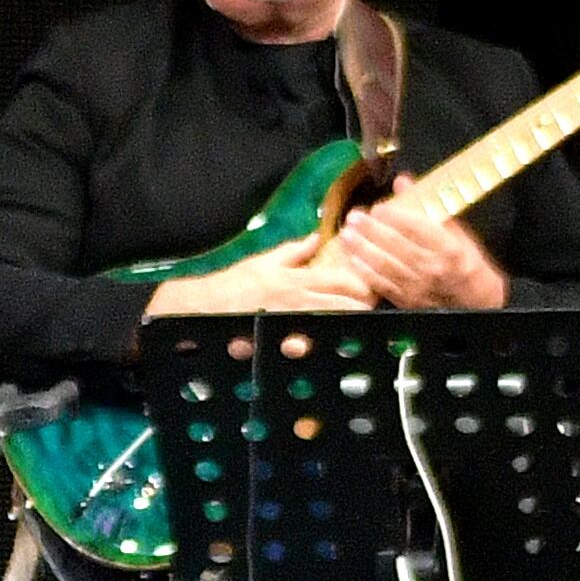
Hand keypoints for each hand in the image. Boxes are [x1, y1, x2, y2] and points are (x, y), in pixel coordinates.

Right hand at [143, 245, 380, 319]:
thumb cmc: (233, 283)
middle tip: (375, 309)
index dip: (363, 284)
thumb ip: (294, 251)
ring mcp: (291, 319)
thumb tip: (317, 237)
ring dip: (350, 324)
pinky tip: (335, 343)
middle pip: (345, 303)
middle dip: (364, 307)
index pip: (342, 278)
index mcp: (297, 277)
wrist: (204, 306)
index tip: (373, 287)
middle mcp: (298, 298)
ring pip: (333, 321)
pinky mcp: (280, 337)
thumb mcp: (264, 261)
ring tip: (362, 327)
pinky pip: (311, 341)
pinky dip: (326, 342)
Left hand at [329, 198, 508, 310]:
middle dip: (372, 231)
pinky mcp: (406, 300)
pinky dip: (363, 270)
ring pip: (385, 265)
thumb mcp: (456, 231)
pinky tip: (351, 258)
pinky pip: (381, 284)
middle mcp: (433, 267)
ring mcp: (418, 286)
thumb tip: (402, 182)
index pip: (418, 228)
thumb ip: (428, 207)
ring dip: (362, 249)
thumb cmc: (464, 261)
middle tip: (355, 217)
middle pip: (397, 246)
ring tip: (347, 234)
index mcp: (448, 248)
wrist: (474, 299)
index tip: (379, 207)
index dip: (395, 217)